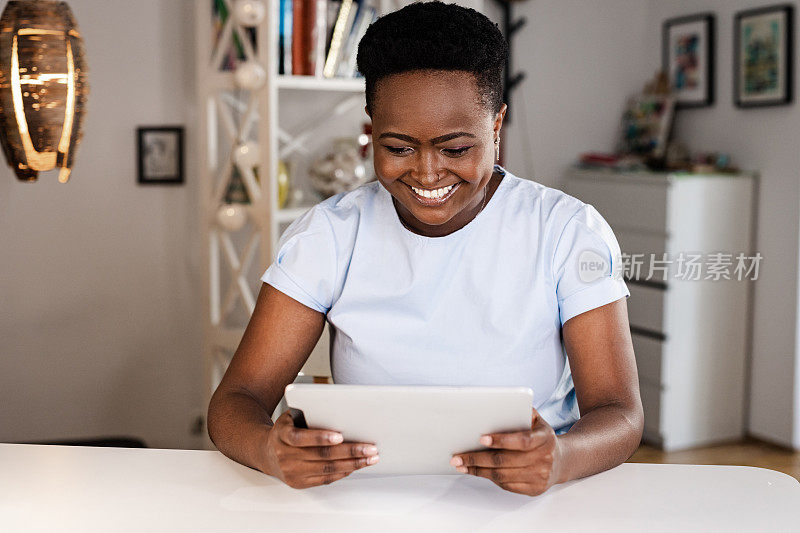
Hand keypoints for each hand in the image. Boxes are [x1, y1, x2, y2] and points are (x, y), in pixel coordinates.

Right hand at [259, 410, 379, 488]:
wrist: (266, 453)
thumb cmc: (285, 431)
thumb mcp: (290, 417)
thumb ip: (308, 414)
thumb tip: (338, 410)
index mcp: (283, 435)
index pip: (302, 438)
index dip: (321, 437)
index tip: (340, 435)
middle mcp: (286, 456)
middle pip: (322, 455)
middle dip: (350, 452)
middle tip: (370, 448)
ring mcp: (292, 472)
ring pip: (327, 469)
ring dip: (352, 464)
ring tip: (370, 458)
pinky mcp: (299, 483)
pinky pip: (325, 479)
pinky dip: (343, 472)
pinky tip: (355, 466)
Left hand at [450, 408, 561, 495]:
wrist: (561, 461)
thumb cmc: (541, 437)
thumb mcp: (537, 421)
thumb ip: (522, 411)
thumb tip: (502, 404)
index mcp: (544, 439)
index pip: (521, 441)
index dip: (501, 440)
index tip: (481, 438)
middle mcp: (544, 459)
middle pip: (505, 461)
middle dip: (477, 458)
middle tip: (458, 456)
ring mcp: (540, 476)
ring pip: (502, 475)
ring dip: (478, 471)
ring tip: (461, 465)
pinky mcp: (534, 489)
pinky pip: (506, 485)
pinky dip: (489, 478)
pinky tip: (477, 471)